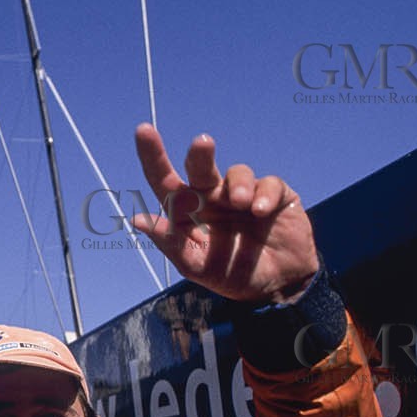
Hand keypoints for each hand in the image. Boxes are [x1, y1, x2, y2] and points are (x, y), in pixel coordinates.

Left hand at [132, 124, 318, 305]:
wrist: (278, 285)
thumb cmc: (230, 273)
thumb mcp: (196, 265)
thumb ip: (170, 242)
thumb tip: (138, 220)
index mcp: (188, 211)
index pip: (164, 181)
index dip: (152, 156)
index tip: (143, 130)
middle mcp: (212, 197)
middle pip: (200, 167)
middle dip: (200, 153)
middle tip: (202, 143)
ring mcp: (243, 194)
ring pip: (237, 173)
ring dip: (239, 185)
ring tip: (242, 204)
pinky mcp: (274, 195)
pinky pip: (268, 183)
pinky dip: (264, 194)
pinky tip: (261, 211)